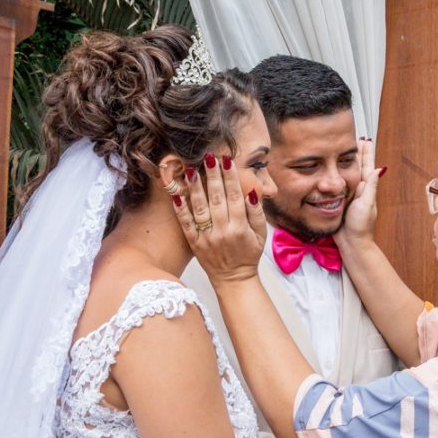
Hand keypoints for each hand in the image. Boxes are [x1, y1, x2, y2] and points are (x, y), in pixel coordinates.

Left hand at [174, 154, 266, 286]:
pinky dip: (181, 209)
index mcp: (240, 228)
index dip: (231, 177)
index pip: (235, 197)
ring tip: (191, 169)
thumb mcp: (261, 236)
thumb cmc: (248, 255)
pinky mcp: (194, 243)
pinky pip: (186, 224)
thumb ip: (257, 214)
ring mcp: (206, 237)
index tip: (227, 160)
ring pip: (200, 208)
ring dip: (195, 187)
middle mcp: (222, 231)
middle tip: (208, 157)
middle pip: (216, 198)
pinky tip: (177, 194)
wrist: (233, 280)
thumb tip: (252, 193)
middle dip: (212, 176)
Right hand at [334, 138, 385, 249]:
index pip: (366, 166)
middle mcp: (357, 190)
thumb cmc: (361, 226)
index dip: (365, 153)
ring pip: (344, 174)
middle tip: (352, 138)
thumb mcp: (367, 204)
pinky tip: (330, 169)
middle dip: (354, 153)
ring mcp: (347, 195)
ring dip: (343, 161)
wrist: (351, 243)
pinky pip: (335, 185)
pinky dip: (333, 175)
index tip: (364, 140)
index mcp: (365, 188)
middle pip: (355, 167)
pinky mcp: (337, 201)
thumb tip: (378, 169)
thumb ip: (370, 187)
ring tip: (341, 149)